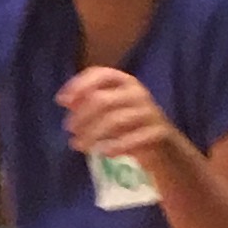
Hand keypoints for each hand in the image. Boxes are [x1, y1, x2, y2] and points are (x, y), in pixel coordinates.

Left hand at [57, 67, 190, 184]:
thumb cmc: (131, 127)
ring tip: (78, 145)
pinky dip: (115, 146)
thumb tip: (65, 100)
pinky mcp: (158, 133)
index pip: (100, 74)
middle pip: (102, 99)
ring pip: (115, 120)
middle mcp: (138, 93)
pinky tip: (102, 154)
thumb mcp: (110, 112)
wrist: (165, 150)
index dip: (79, 85)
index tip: (62, 101)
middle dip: (81, 115)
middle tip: (70, 129)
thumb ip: (88, 104)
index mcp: (126, 82)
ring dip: (92, 134)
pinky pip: (133, 139)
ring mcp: (149, 112)